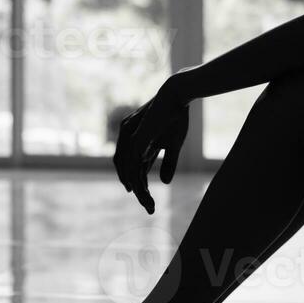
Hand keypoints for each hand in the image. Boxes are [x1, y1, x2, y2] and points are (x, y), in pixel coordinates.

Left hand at [112, 84, 189, 214]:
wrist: (176, 96)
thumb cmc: (176, 118)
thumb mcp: (173, 146)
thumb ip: (168, 164)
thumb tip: (164, 183)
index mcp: (136, 141)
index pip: (135, 168)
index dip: (141, 185)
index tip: (149, 202)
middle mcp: (128, 140)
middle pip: (127, 171)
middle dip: (137, 190)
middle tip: (148, 206)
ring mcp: (130, 139)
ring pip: (129, 171)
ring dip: (138, 189)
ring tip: (148, 204)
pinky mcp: (135, 138)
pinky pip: (132, 165)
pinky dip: (136, 180)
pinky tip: (141, 191)